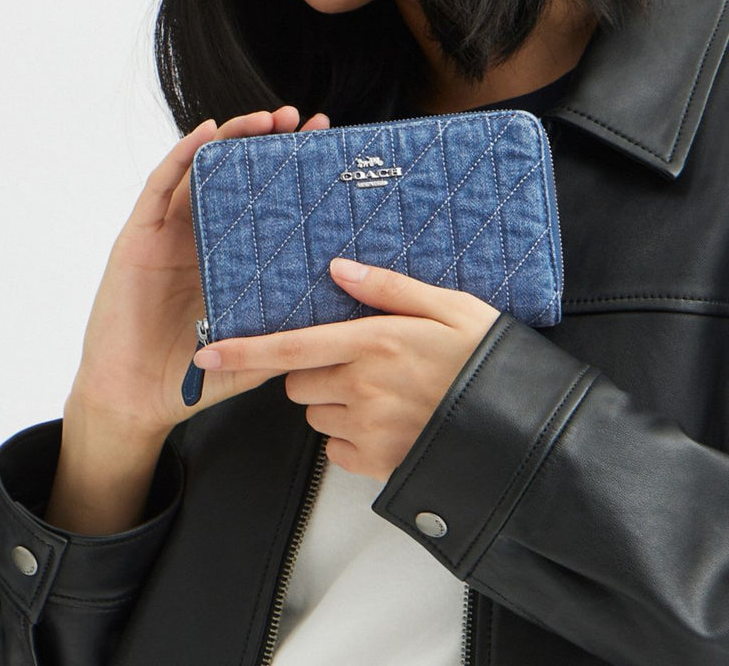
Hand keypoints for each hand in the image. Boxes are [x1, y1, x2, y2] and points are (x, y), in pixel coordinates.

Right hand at [69, 106, 329, 439]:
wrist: (135, 398)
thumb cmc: (195, 375)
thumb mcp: (259, 347)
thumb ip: (292, 329)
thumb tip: (346, 317)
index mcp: (232, 260)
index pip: (267, 205)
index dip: (294, 175)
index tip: (328, 150)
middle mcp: (202, 239)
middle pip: (236, 178)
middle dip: (267, 144)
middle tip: (302, 122)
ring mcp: (170, 235)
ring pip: (201, 171)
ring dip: (232, 138)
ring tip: (267, 119)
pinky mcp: (139, 237)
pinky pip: (160, 187)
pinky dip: (182, 156)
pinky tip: (208, 132)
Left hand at [194, 259, 499, 481]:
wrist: (521, 422)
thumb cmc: (484, 358)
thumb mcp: (448, 305)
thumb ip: (388, 287)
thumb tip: (338, 268)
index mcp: (373, 342)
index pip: (290, 347)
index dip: (243, 351)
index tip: (208, 353)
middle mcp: (363, 388)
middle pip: (299, 381)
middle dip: (315, 372)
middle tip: (358, 362)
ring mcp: (368, 429)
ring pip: (317, 415)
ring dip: (334, 404)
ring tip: (382, 393)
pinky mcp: (376, 462)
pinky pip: (337, 449)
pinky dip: (351, 437)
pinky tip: (387, 422)